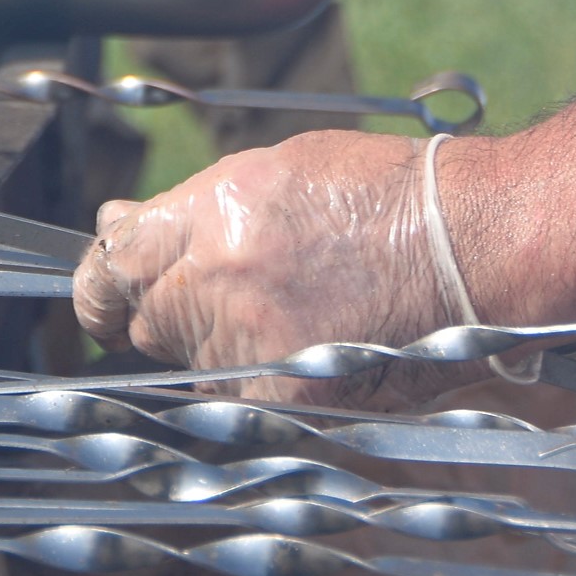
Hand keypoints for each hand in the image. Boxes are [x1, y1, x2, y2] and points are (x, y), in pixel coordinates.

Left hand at [73, 131, 463, 403]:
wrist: (474, 244)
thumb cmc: (380, 197)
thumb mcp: (271, 172)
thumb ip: (186, 209)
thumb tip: (114, 223)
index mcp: (205, 220)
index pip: (106, 271)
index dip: (100, 287)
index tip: (109, 292)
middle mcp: (215, 284)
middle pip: (147, 326)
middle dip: (173, 315)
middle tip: (237, 296)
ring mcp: (250, 347)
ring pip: (196, 370)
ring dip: (224, 352)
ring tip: (298, 316)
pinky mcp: (291, 395)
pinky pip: (244, 403)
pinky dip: (267, 386)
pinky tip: (317, 349)